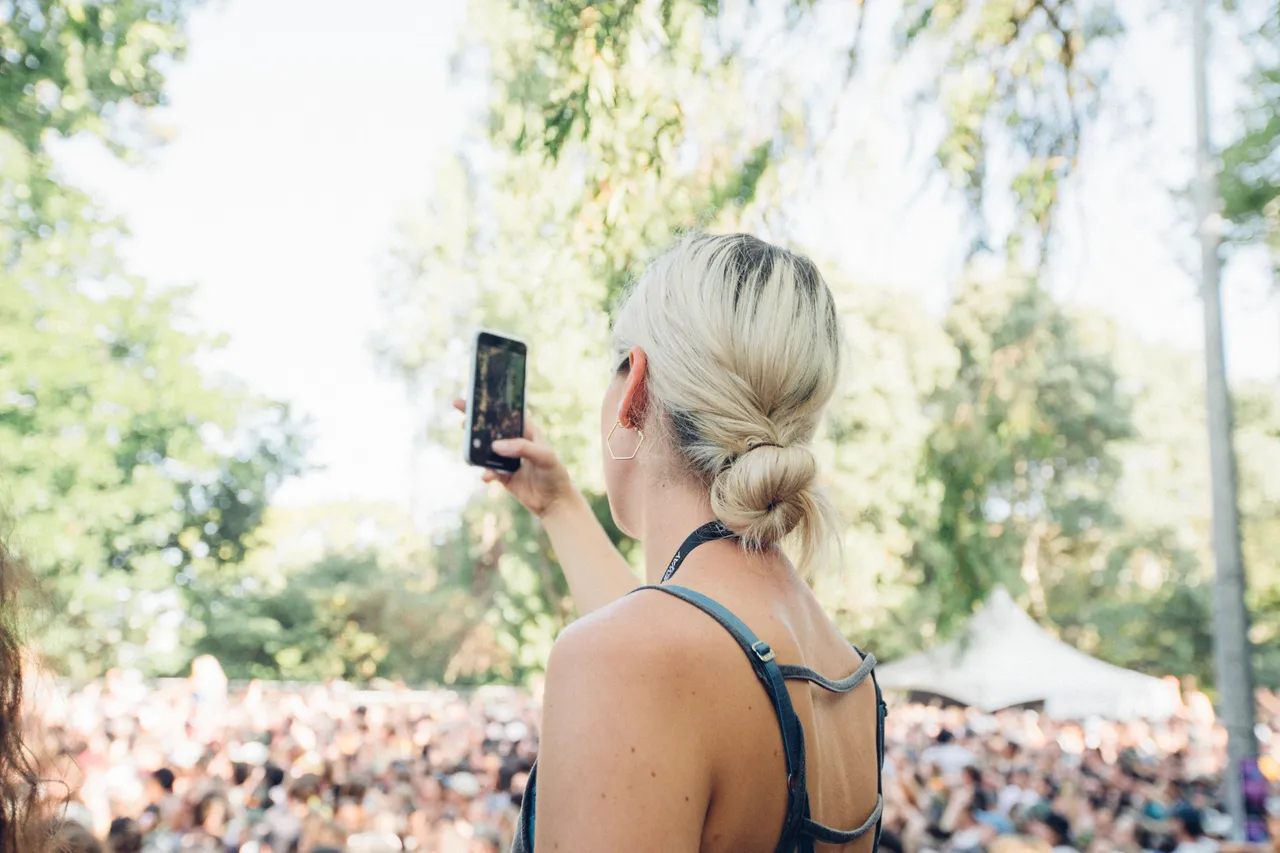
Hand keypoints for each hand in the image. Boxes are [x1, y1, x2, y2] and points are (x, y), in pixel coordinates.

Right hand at [453, 398, 574, 517]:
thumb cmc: (554, 474)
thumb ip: (522, 448)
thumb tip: (496, 446)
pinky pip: (489, 471)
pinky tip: (486, 477)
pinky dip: (486, 473)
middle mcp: (515, 442)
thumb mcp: (544, 456)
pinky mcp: (502, 475)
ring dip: (476, 446)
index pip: (508, 414)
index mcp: (528, 431)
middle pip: (492, 428)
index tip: (477, 396)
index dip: (493, 404)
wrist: (554, 502)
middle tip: (459, 406)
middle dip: (476, 419)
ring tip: (468, 445)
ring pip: (486, 448)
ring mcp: (507, 459)